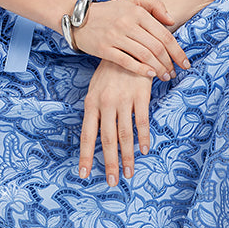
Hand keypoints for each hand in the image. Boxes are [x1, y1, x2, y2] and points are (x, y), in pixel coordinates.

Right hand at [73, 0, 189, 80]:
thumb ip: (154, 6)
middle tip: (175, 72)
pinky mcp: (104, 49)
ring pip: (144, 56)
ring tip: (165, 76)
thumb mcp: (132, 1)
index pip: (164, 34)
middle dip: (170, 62)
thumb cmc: (109, 11)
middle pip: (156, 47)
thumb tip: (172, 21)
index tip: (184, 62)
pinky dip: (141, 70)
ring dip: (158, 68)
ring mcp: (115, 36)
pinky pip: (127, 62)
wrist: (78, 17)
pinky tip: (150, 75)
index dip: (177, 50)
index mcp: (137, 12)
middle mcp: (127, 23)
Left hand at [79, 65, 152, 185]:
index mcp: (91, 103)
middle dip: (109, 162)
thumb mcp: (95, 88)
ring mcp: (123, 100)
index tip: (84, 173)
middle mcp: (105, 104)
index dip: (86, 155)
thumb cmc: (109, 71)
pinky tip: (144, 149)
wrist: (128, 46)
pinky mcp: (140, 95)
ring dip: (128, 156)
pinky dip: (143, 137)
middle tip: (112, 181)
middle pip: (107, 139)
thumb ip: (94, 110)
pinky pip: (141, 121)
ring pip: (124, 134)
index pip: (86, 134)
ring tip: (129, 173)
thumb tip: (93, 133)